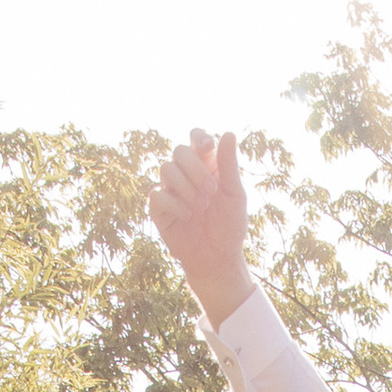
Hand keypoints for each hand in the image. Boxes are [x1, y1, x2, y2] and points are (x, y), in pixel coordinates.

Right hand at [147, 129, 252, 327]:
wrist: (218, 258)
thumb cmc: (229, 226)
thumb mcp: (234, 195)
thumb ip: (229, 166)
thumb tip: (228, 133)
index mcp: (206, 166)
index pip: (196, 139)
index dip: (198, 138)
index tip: (208, 147)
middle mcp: (186, 174)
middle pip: (179, 151)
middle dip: (196, 169)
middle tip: (211, 192)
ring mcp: (170, 190)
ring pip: (166, 169)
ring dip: (186, 186)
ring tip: (202, 207)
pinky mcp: (158, 209)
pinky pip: (157, 194)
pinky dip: (174, 204)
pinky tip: (187, 216)